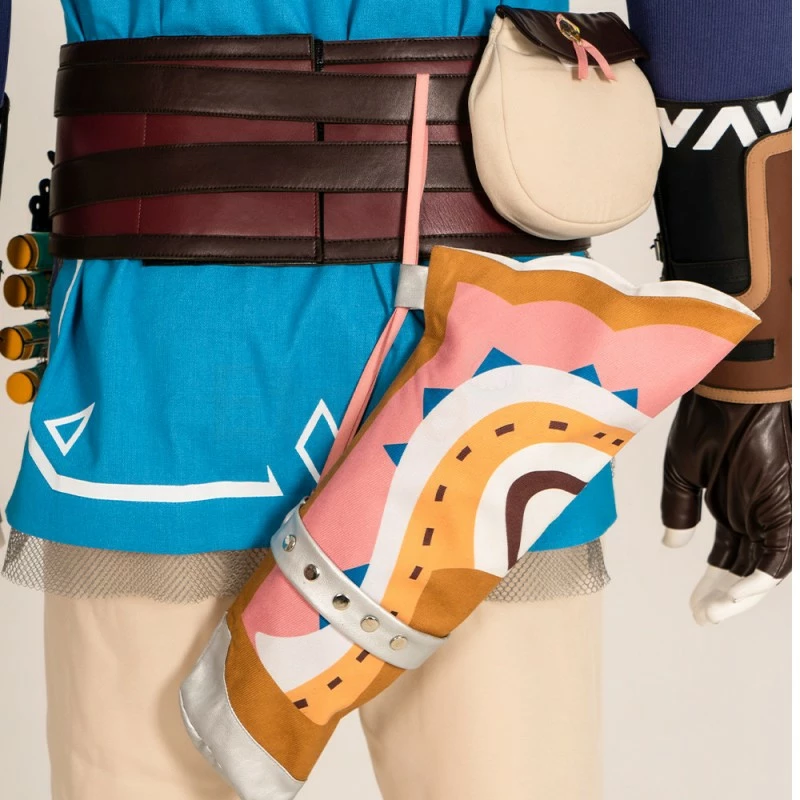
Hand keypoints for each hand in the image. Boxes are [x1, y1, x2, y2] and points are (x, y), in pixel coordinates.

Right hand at [660, 393, 790, 624]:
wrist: (731, 392)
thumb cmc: (704, 422)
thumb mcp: (681, 473)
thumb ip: (679, 509)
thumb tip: (672, 545)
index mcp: (728, 504)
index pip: (726, 554)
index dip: (711, 581)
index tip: (694, 604)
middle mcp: (751, 513)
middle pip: (743, 566)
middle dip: (723, 595)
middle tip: (702, 617)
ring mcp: (768, 512)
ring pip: (764, 568)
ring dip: (742, 595)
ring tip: (714, 612)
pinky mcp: (783, 509)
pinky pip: (780, 554)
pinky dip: (761, 578)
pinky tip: (737, 595)